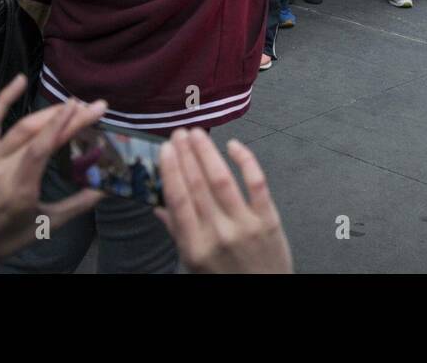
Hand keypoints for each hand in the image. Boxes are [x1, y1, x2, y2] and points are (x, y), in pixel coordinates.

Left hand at [0, 75, 105, 272]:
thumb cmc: (3, 237)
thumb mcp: (44, 227)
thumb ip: (76, 206)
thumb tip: (106, 189)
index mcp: (18, 189)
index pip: (43, 148)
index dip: (65, 124)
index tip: (89, 108)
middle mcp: (0, 170)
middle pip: (35, 133)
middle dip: (67, 115)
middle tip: (93, 106)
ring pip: (19, 126)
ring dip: (48, 111)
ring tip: (72, 104)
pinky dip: (3, 98)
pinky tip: (20, 80)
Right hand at [156, 129, 292, 273]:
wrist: (264, 293)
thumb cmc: (225, 276)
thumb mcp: (193, 262)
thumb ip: (177, 231)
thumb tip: (157, 205)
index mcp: (195, 246)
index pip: (178, 201)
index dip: (171, 171)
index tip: (164, 148)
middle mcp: (218, 234)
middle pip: (198, 186)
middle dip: (187, 155)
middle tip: (179, 133)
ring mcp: (245, 225)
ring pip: (222, 180)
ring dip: (208, 152)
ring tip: (198, 134)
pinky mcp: (269, 219)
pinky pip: (256, 183)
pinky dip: (245, 160)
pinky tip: (233, 145)